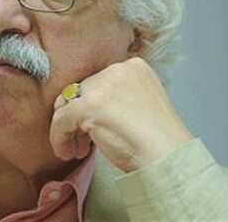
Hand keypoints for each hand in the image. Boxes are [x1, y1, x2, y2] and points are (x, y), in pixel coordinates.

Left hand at [49, 57, 192, 171]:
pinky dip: (59, 137)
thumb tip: (84, 107)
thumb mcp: (139, 105)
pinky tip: (67, 152)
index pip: (98, 82)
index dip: (91, 106)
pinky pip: (61, 120)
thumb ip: (116, 98)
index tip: (91, 127)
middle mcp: (117, 70)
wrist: (169, 160)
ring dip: (68, 128)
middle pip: (80, 91)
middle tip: (81, 142)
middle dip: (77, 118)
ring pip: (68, 104)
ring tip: (76, 149)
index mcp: (134, 67)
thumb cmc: (158, 142)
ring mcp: (102, 86)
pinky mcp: (89, 105)